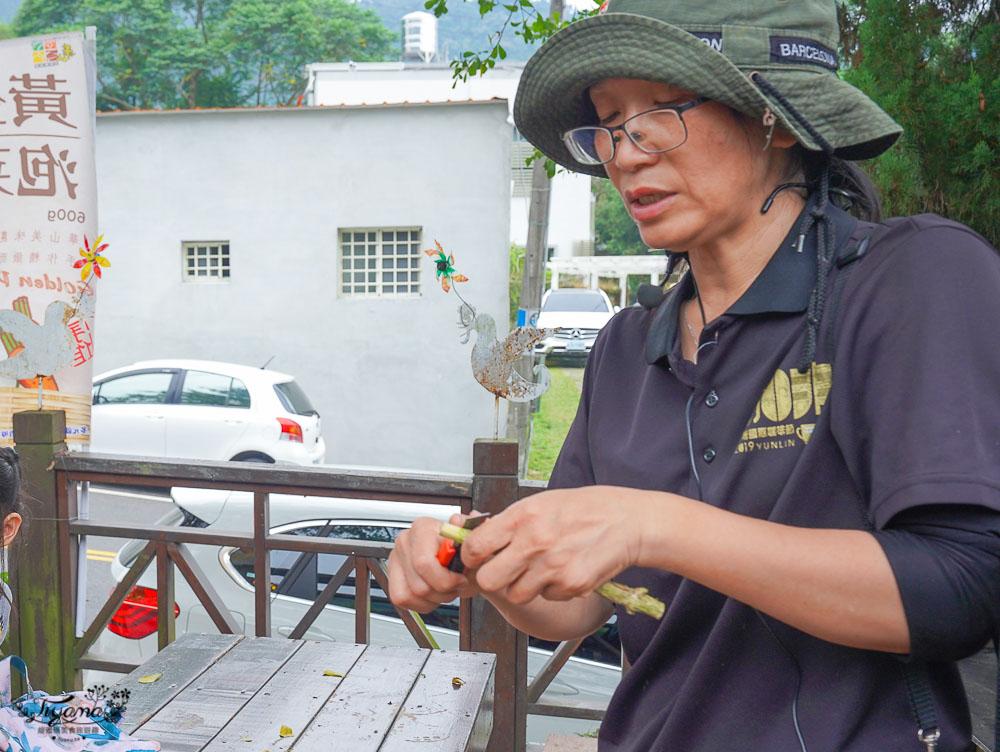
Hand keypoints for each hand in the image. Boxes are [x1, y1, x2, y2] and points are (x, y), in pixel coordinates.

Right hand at [387, 513, 481, 612]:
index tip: (460, 579)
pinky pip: (402, 599)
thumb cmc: (466, 550)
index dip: (446, 579)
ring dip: (434, 598)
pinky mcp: (393, 577)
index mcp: (423, 528)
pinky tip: (434, 594)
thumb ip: (468, 528)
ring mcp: (397, 559)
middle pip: (419, 585)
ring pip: (411, 594)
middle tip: (456, 585)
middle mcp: (405, 541)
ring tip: (446, 588)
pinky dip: (422, 603)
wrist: (461, 559)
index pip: (424, 563)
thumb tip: (458, 521)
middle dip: (444, 591)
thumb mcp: (474, 539)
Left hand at [458, 486, 641, 604]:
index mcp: (523, 516)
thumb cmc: (587, 508)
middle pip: (490, 580)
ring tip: (542, 567)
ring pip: (518, 595)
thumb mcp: (542, 502)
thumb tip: (481, 538)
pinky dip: (553, 589)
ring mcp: (553, 567)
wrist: (628, 521)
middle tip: (503, 570)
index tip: (476, 558)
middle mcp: (534, 542)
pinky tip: (566, 569)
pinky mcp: (571, 585)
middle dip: (493, 578)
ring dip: (525, 586)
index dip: (471, 557)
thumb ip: (511, 522)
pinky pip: (548, 597)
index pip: (476, 547)